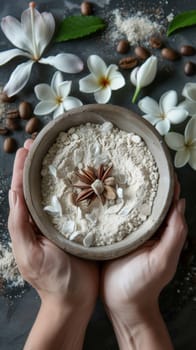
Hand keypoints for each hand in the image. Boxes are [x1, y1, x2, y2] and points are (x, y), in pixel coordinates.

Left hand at [8, 140, 98, 349]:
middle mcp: (44, 218)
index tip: (27, 146)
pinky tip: (83, 174)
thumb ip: (20, 226)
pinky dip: (77, 186)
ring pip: (58, 190)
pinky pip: (77, 201)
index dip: (24, 167)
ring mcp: (63, 221)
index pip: (23, 189)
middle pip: (40, 184)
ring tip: (62, 150)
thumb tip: (14, 194)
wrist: (75, 299)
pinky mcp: (81, 225)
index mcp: (29, 222)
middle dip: (39, 162)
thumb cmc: (52, 279)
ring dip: (57, 170)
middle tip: (43, 141)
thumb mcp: (30, 253)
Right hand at [101, 178, 186, 349]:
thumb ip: (175, 233)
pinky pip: (111, 216)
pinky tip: (101, 192)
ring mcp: (127, 231)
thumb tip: (180, 203)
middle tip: (135, 160)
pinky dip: (109, 203)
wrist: (122, 304)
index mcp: (160, 230)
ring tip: (116, 170)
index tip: (160, 164)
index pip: (166, 203)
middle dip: (143, 182)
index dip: (166, 184)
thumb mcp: (163, 259)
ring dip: (125, 190)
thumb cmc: (145, 284)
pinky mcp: (110, 236)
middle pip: (146, 200)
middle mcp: (145, 228)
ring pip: (128, 205)